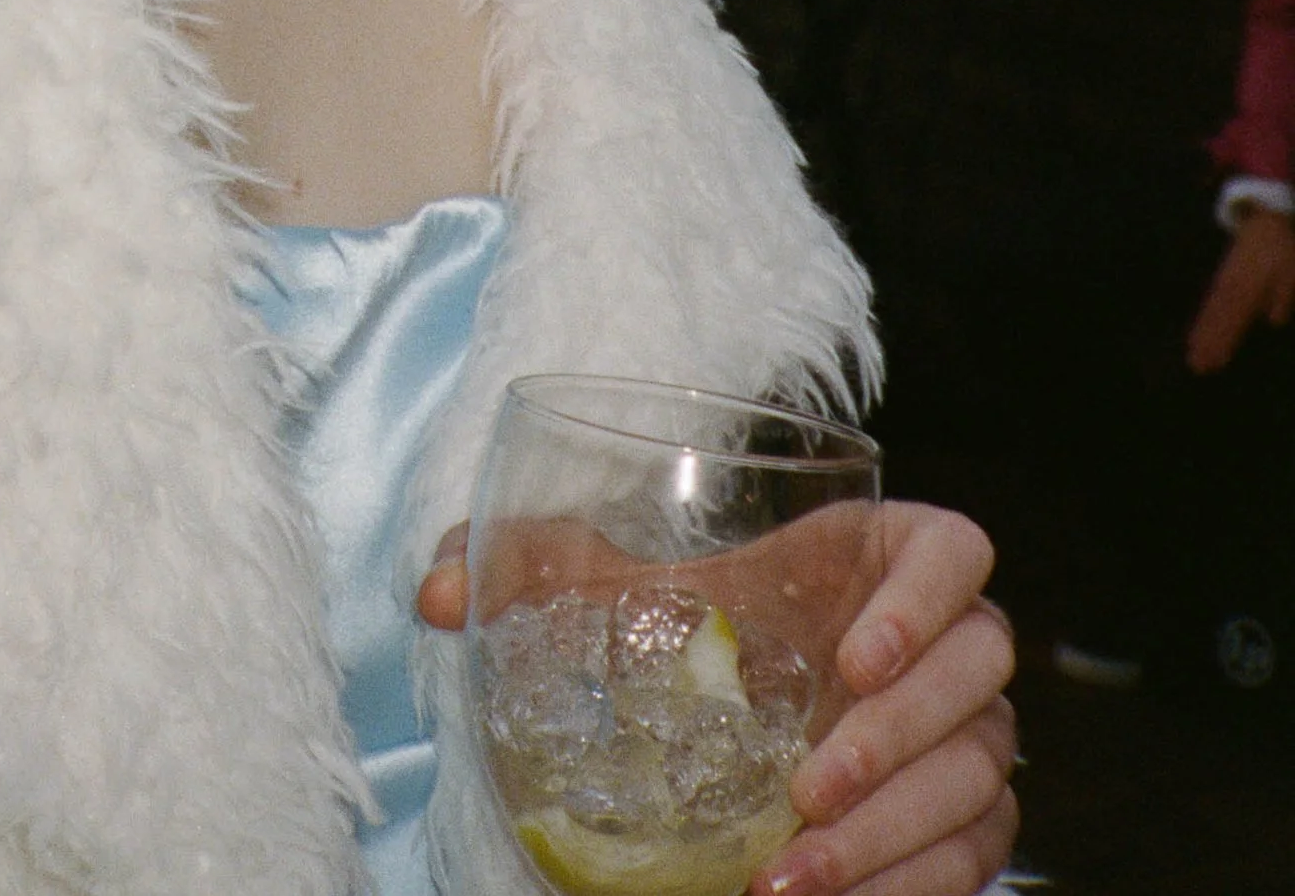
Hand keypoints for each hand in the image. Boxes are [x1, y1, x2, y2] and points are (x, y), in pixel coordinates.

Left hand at [414, 504, 1016, 895]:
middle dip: (896, 741)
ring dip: (891, 836)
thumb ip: (528, 570)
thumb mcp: (612, 596)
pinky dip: (908, 886)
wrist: (734, 727)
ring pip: (975, 781)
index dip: (925, 598)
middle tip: (806, 788)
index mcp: (877, 561)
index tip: (854, 654)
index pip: (954, 549)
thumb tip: (432, 593)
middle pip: (978, 679)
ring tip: (787, 876)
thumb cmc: (692, 631)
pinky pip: (975, 857)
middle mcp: (943, 649)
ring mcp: (965, 739)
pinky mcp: (967, 822)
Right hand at [1188, 207, 1294, 373]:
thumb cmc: (1283, 249)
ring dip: (1201, 332)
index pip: (1235, 319)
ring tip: (1191, 352)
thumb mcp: (1291, 271)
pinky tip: (1199, 328)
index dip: (1225, 341)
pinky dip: (1203, 316)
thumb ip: (1282, 295)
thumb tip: (1274, 320)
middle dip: (1207, 343)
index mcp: (1250, 287)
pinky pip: (1211, 301)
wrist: (1267, 219)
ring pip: (1211, 310)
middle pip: (1217, 318)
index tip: (1215, 362)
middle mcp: (1232, 286)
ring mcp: (1225, 280)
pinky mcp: (1224, 277)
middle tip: (1195, 366)